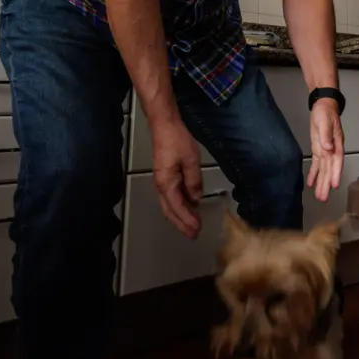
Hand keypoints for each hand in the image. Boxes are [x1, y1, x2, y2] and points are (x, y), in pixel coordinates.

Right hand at [152, 121, 203, 238]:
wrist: (164, 125)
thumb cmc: (176, 140)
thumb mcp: (191, 160)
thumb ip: (194, 181)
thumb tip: (196, 199)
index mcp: (166, 183)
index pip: (177, 207)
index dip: (187, 220)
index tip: (197, 230)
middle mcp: (161, 185)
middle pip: (170, 210)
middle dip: (181, 224)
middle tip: (193, 234)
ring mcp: (161, 181)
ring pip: (169, 205)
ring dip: (180, 216)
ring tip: (191, 225)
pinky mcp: (164, 175)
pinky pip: (171, 196)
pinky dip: (179, 206)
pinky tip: (188, 207)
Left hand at [307, 98, 344, 202]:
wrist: (323, 106)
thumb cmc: (326, 112)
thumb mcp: (325, 121)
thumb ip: (327, 135)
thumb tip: (328, 147)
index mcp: (336, 143)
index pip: (336, 161)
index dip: (335, 173)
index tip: (334, 185)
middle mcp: (332, 150)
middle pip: (330, 169)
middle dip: (327, 184)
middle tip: (324, 198)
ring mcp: (326, 151)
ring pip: (324, 170)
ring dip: (321, 183)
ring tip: (320, 196)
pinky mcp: (319, 150)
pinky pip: (317, 165)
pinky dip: (314, 175)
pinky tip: (312, 184)